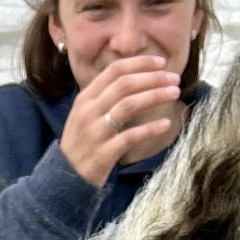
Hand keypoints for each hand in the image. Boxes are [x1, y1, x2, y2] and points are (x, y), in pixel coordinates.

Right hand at [59, 52, 184, 185]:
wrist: (65, 177)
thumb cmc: (82, 144)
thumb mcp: (86, 115)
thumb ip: (105, 97)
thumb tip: (136, 78)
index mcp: (85, 98)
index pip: (114, 70)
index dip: (140, 63)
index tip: (161, 62)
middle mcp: (88, 111)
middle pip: (125, 85)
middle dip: (153, 78)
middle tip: (174, 78)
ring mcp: (95, 133)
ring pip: (128, 105)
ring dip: (154, 96)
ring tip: (174, 94)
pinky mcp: (103, 154)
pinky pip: (130, 137)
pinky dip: (150, 129)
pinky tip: (166, 124)